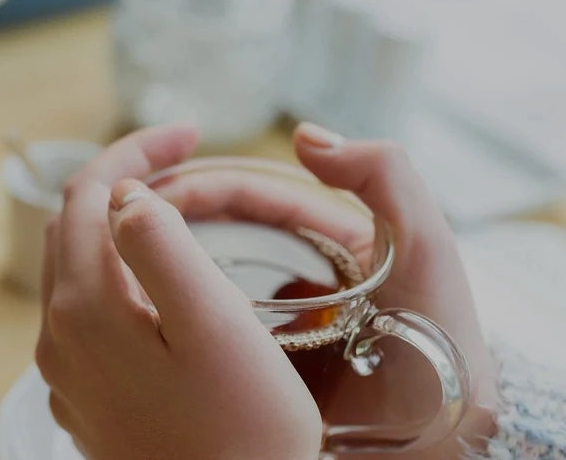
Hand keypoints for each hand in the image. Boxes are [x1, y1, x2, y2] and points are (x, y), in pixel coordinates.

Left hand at [35, 126, 323, 459]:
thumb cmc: (243, 431)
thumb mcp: (215, 324)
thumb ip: (162, 247)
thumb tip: (127, 197)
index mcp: (86, 308)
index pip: (90, 194)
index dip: (134, 150)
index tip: (189, 131)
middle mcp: (60, 340)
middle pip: (75, 227)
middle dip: (124, 180)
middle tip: (185, 159)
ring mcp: (68, 376)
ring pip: (77, 271)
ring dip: (120, 229)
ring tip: (180, 210)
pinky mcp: (87, 403)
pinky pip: (88, 317)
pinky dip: (119, 277)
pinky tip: (163, 285)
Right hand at [145, 123, 499, 457]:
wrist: (442, 433)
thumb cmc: (443, 339)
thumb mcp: (426, 243)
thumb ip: (385, 174)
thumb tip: (303, 135)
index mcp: (333, 239)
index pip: (256, 199)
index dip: (205, 189)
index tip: (154, 194)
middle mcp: (302, 277)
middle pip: (223, 238)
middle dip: (172, 224)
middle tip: (122, 228)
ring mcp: (281, 327)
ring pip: (212, 288)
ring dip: (168, 274)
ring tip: (123, 272)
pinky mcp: (269, 373)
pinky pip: (215, 339)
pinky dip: (181, 323)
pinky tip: (151, 321)